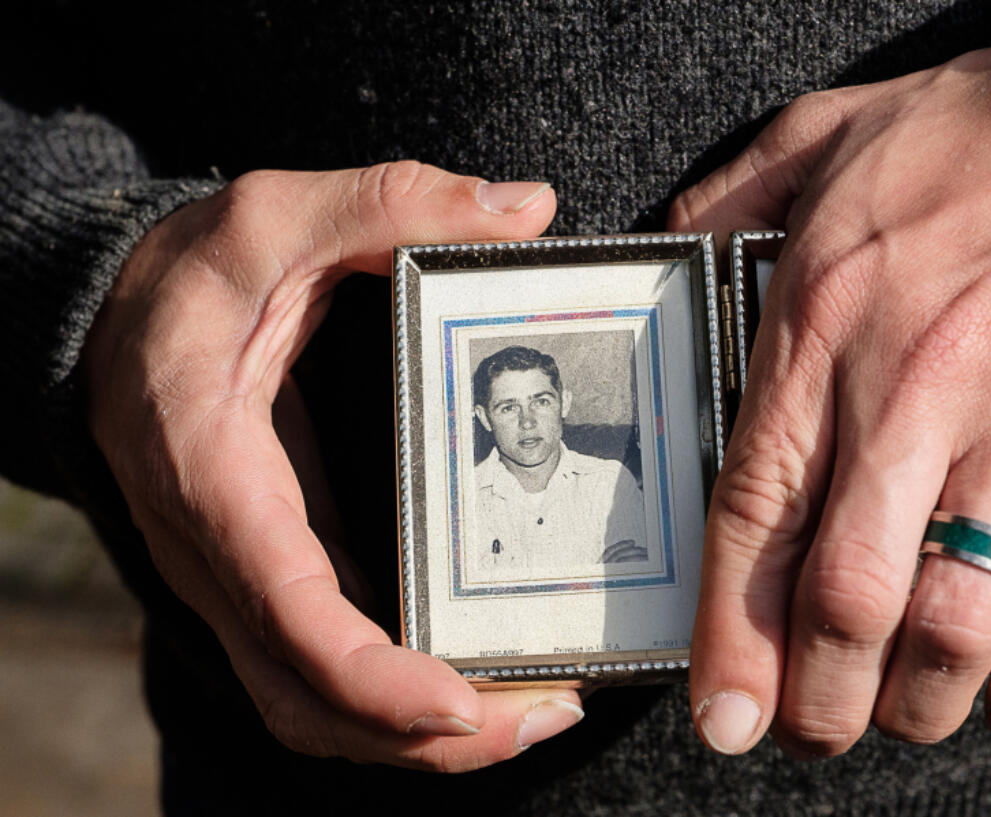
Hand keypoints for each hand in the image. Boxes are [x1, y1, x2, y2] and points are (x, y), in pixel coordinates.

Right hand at [83, 162, 586, 770]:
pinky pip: (324, 671)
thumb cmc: (190, 274)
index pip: (282, 605)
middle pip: (306, 696)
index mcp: (211, 467)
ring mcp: (239, 578)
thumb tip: (527, 208)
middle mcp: (216, 551)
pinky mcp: (272, 578)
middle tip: (547, 715)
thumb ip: (393, 203)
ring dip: (417, 738)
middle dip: (422, 735)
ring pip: (312, 707)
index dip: (368, 675)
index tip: (461, 707)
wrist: (114, 319)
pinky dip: (398, 698)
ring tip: (537, 712)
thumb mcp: (278, 214)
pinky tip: (484, 675)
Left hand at [670, 13, 990, 754]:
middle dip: (817, 698)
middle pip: (846, 596)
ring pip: (956, 620)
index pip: (755, 512)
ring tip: (899, 716)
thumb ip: (729, 205)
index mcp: (828, 320)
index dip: (730, 637)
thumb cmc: (979, 127)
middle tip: (807, 731)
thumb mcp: (824, 137)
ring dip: (917, 703)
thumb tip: (666, 256)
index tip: (722, 716)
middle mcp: (921, 385)